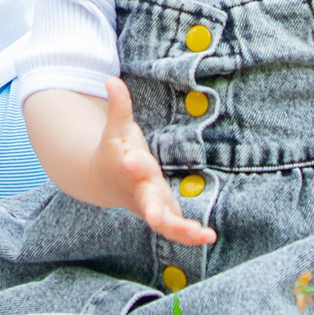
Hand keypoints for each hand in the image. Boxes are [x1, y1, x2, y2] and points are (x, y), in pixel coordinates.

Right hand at [94, 75, 216, 246]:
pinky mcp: (163, 214)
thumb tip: (110, 79)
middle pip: (146, 202)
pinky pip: (176, 228)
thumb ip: (119, 106)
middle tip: (156, 216)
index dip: (131, 163)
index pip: (129, 166)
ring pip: (164, 222)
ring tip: (199, 233)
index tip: (130, 160)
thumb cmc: (114, 151)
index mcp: (128, 168)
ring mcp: (151, 206)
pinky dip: (189, 235)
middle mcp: (139, 190)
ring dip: (179, 229)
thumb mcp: (117, 129)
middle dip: (153, 209)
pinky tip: (208, 236)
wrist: (105, 182)